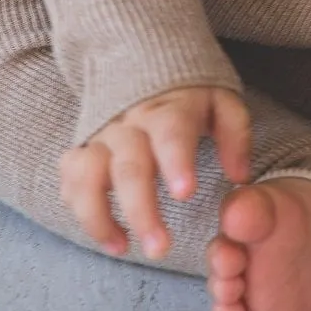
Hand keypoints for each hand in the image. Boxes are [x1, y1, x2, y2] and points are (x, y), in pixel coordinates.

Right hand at [59, 84, 251, 259]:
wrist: (141, 61)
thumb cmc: (189, 96)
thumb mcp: (221, 102)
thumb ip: (235, 135)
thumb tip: (240, 176)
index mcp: (169, 108)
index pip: (170, 132)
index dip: (176, 162)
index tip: (185, 194)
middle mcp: (129, 121)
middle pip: (129, 166)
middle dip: (141, 210)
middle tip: (160, 249)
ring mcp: (101, 135)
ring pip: (88, 175)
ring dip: (100, 216)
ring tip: (122, 248)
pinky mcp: (81, 148)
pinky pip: (70, 179)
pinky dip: (80, 210)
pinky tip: (106, 234)